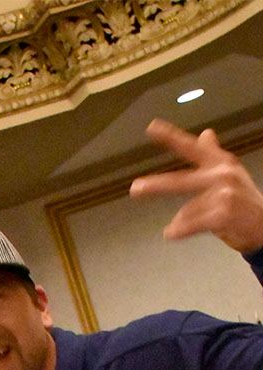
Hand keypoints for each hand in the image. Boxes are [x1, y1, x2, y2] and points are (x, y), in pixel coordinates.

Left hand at [130, 119, 262, 253]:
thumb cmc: (244, 201)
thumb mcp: (230, 174)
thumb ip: (213, 155)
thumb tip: (205, 133)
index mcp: (221, 162)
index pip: (193, 147)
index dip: (171, 137)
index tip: (151, 127)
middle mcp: (222, 174)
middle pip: (181, 181)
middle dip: (157, 186)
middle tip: (135, 189)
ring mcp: (224, 194)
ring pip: (186, 211)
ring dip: (180, 223)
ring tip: (180, 229)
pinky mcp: (223, 214)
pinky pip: (191, 224)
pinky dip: (179, 231)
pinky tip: (171, 234)